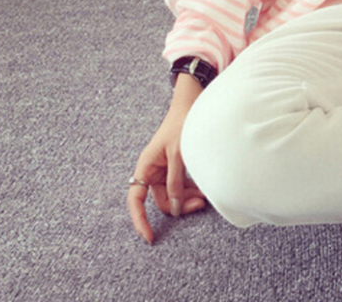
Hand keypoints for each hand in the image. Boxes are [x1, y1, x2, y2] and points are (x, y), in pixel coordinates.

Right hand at [127, 75, 207, 243]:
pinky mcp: (175, 167)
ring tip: (205, 195)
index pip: (135, 200)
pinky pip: (180, 185)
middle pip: (161, 199)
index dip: (140, 220)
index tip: (150, 237)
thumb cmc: (181, 125)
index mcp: (146, 166)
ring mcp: (164, 169)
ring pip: (173, 194)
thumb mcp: (178, 153)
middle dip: (178, 205)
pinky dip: (190, 189)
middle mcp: (152, 170)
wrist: (190, 105)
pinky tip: (203, 187)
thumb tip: (175, 207)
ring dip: (187, 198)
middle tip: (200, 204)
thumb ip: (175, 180)